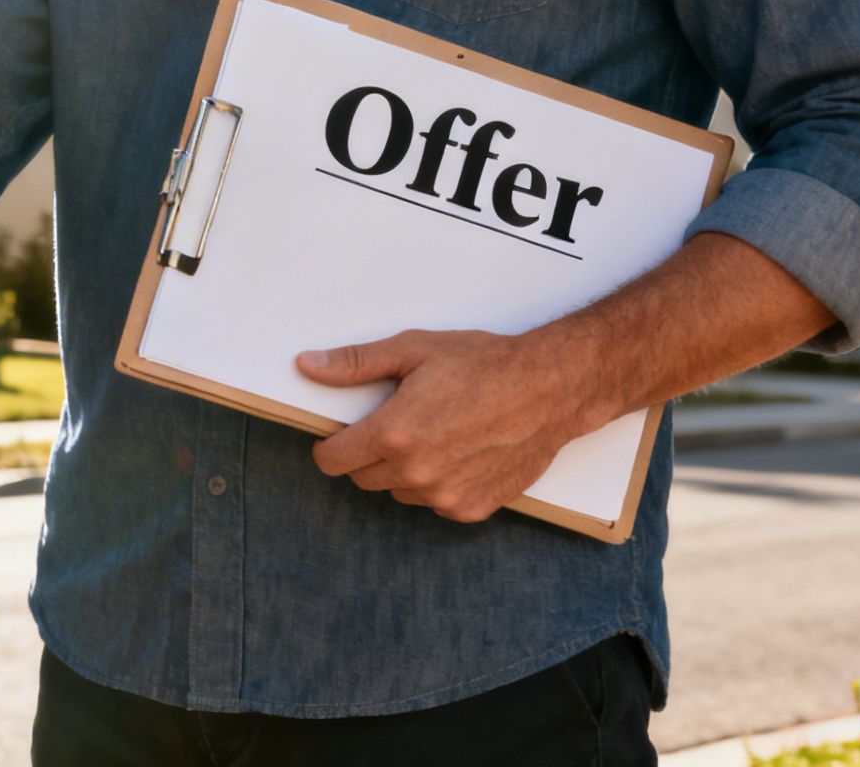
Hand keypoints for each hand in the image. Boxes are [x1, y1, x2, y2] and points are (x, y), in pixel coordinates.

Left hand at [296, 328, 611, 523]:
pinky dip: (438, 484)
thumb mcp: (413, 350)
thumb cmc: (483, 364)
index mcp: (393, 435)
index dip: (332, 444)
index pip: (332, 461)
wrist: (551, 389)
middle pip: (362, 478)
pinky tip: (460, 453)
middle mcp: (415, 473)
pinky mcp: (471, 508)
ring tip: (435, 434)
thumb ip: (355, 363)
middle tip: (398, 423)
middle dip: (368, 454)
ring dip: (403, 471)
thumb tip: (307, 365)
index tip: (345, 432)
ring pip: (398, 492)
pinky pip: (434, 503)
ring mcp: (444, 496)